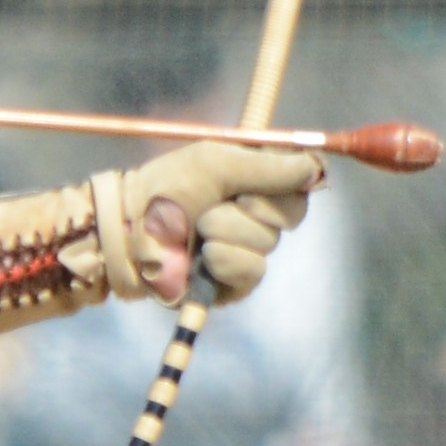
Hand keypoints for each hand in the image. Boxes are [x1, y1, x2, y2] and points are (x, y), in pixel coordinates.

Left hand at [116, 137, 325, 306]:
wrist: (129, 229)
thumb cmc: (166, 188)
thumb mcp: (217, 163)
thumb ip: (268, 166)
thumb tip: (316, 169)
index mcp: (258, 181)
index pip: (303, 180)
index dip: (286, 181)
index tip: (258, 178)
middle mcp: (258, 214)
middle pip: (293, 213)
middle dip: (253, 205)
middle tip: (220, 201)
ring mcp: (248, 249)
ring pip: (269, 242)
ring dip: (228, 230)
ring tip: (197, 227)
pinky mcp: (237, 282)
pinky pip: (254, 270)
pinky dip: (225, 259)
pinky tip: (202, 257)